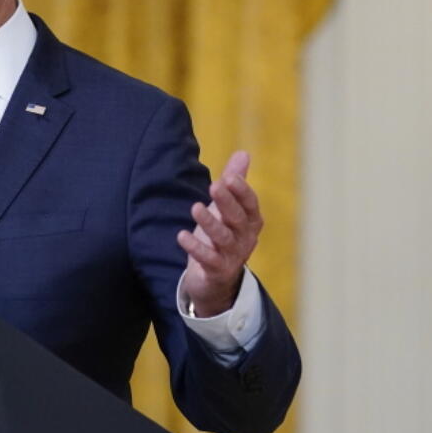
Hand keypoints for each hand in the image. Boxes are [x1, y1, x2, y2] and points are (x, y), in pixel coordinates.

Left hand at [177, 150, 262, 316]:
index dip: (242, 191)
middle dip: (226, 202)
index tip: (229, 176)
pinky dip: (195, 248)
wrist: (216, 279)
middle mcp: (245, 238)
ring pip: (223, 238)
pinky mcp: (217, 271)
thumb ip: (235, 182)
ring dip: (209, 223)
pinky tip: (181, 236)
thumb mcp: (227, 208)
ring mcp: (233, 256)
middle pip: (237, 218)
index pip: (250, 204)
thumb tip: (243, 153)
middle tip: (214, 185)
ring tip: (194, 207)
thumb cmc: (223, 236)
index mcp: (250, 221)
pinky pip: (208, 259)